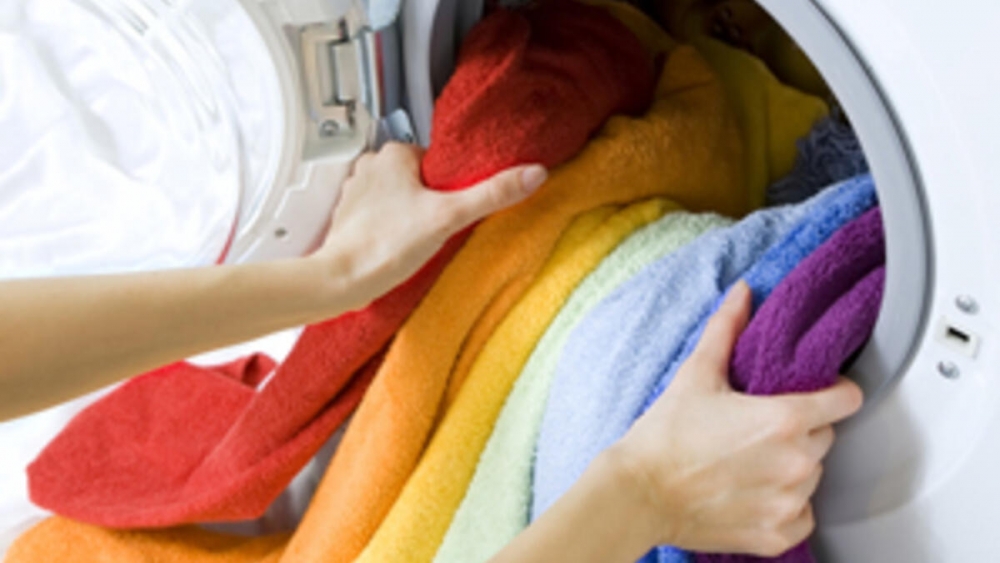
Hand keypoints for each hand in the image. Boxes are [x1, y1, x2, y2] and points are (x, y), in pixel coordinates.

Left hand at [310, 142, 547, 309]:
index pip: (436, 161)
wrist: (342, 280)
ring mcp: (357, 191)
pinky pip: (382, 214)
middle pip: (419, 179)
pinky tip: (400, 244)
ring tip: (418, 237)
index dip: (451, 186)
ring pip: (399, 197)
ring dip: (412, 214)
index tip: (455, 206)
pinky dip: (393, 227)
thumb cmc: (385, 246)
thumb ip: (492, 193)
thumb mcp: (450, 216)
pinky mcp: (350, 217)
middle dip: (432, 200)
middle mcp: (370, 166)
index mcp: (393, 154)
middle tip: (439, 225)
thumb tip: (533, 174)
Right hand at [610, 281, 863, 556]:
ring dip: (791, 468)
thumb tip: (744, 292)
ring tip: (750, 461)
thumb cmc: (664, 436)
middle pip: (825, 437)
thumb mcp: (697, 374)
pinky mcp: (775, 534)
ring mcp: (787, 502)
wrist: (637, 493)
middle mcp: (795, 463)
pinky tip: (753, 492)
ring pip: (812, 477)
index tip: (819, 393)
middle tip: (759, 428)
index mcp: (784, 420)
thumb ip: (727, 329)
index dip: (834, 391)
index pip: (846, 400)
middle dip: (801, 430)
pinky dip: (784, 506)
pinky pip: (802, 516)